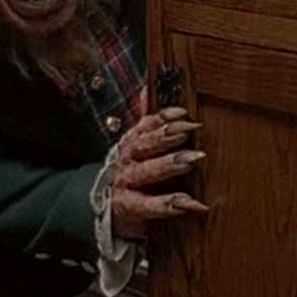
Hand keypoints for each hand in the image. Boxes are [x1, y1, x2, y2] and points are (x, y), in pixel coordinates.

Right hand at [109, 107, 207, 238]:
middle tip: (190, 129)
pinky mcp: (129, 208)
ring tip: (191, 161)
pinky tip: (192, 204)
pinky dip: (170, 205)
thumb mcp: (135, 147)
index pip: (145, 126)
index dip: (162, 118)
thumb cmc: (129, 175)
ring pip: (146, 172)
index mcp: (131, 144)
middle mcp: (127, 161)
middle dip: (166, 136)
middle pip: (145, 145)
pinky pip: (149, 206)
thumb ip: (145, 121)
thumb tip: (147, 88)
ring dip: (168, 165)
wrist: (104, 208)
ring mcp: (126, 184)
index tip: (182, 113)